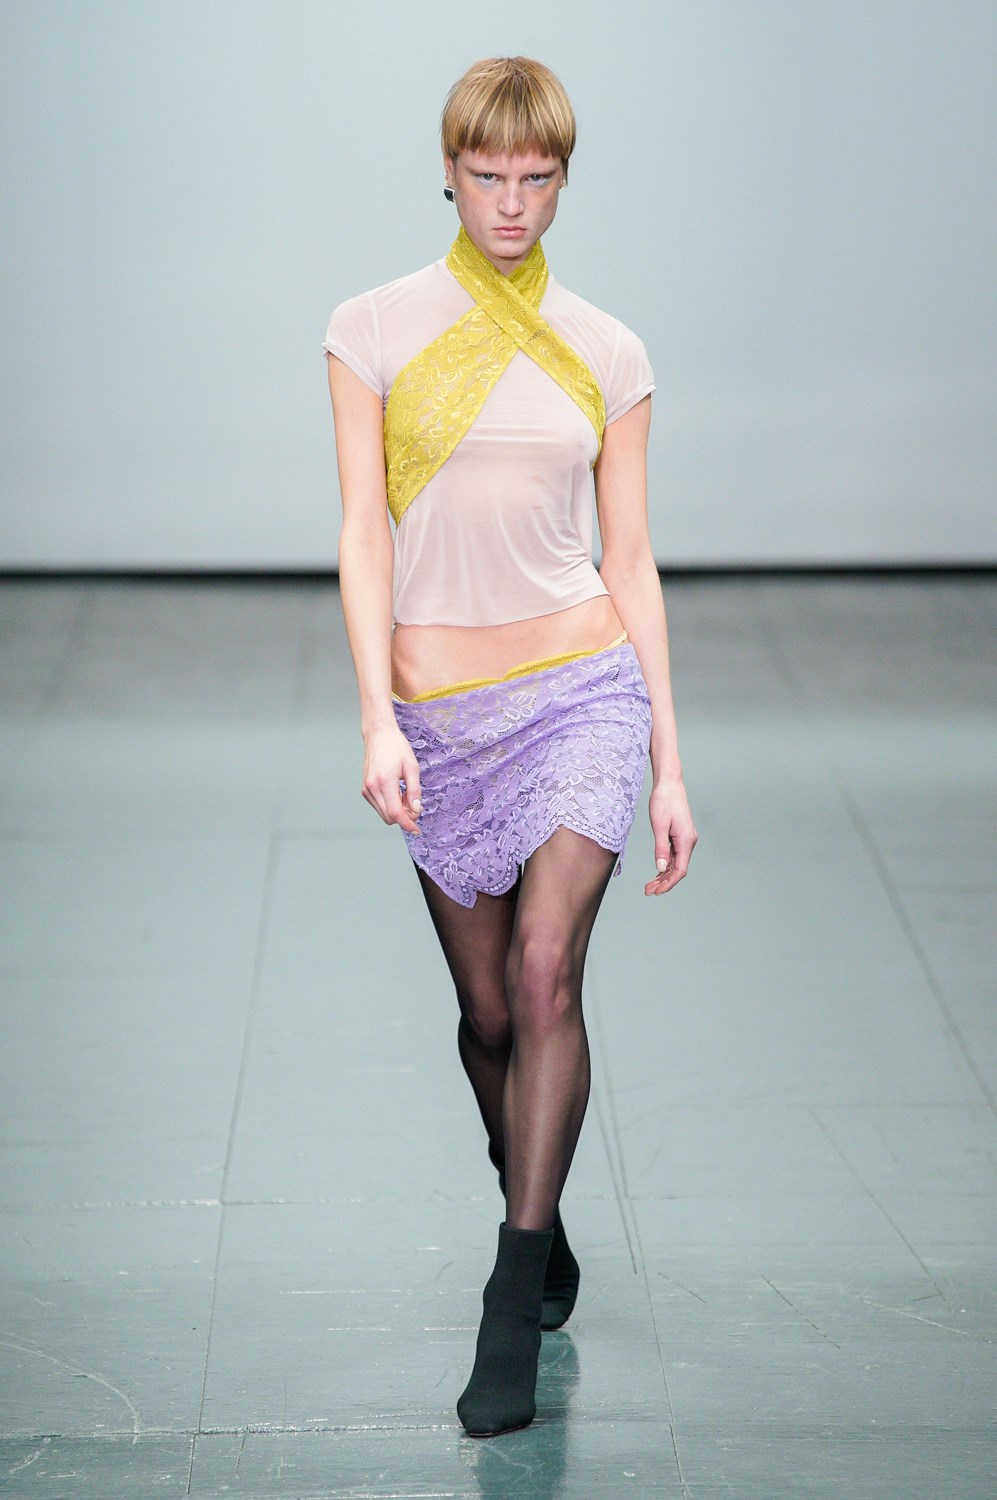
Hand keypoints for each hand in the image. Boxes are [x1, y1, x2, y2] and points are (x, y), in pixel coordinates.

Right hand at [361, 726, 421, 834]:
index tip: (416, 830)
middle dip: (404, 815)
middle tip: (413, 801)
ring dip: (397, 810)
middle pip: (389, 817)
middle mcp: (372, 788)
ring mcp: (366, 789)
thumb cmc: (396, 747)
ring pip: (383, 814)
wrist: (379, 735)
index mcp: (385, 782)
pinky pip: (379, 806)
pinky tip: (396, 791)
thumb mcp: (412, 767)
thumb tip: (416, 809)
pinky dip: (389, 805)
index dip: (407, 824)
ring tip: (404, 792)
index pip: (396, 813)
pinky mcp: (364, 789)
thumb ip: (415, 790)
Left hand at [644, 774, 696, 894]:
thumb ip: (661, 848)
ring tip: (649, 885)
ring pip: (676, 864)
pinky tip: (656, 872)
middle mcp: (688, 842)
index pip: (680, 870)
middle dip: (664, 882)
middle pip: (678, 869)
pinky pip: (674, 856)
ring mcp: (685, 839)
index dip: (668, 883)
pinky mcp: (680, 836)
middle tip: (648, 891)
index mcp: (686, 840)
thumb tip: (661, 867)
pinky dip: (665, 866)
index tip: (656, 892)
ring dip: (663, 876)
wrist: (669, 784)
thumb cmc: (664, 801)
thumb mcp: (659, 825)